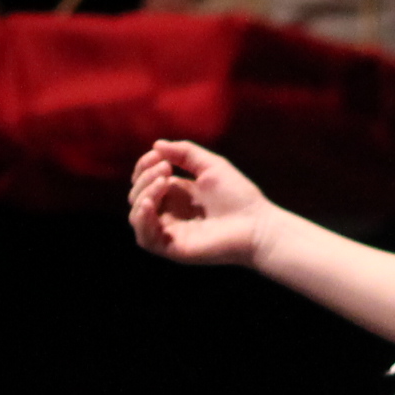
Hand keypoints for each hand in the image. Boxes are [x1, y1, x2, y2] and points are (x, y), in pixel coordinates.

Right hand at [129, 138, 277, 265]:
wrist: (257, 225)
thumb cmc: (239, 196)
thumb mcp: (211, 166)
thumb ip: (185, 153)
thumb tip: (156, 145)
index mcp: (176, 195)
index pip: (144, 181)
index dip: (144, 167)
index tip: (157, 155)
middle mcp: (169, 214)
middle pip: (137, 196)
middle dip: (145, 178)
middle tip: (167, 170)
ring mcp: (170, 232)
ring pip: (137, 216)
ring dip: (143, 195)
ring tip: (163, 182)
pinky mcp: (173, 249)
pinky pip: (145, 239)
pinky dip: (142, 220)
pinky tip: (150, 204)